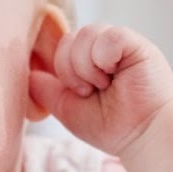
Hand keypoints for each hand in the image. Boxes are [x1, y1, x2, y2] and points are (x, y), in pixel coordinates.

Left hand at [29, 23, 172, 154]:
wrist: (143, 136)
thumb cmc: (112, 126)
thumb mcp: (68, 109)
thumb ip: (47, 90)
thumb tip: (29, 73)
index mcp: (88, 61)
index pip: (60, 48)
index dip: (63, 73)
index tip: (81, 94)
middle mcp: (102, 48)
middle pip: (67, 40)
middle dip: (72, 73)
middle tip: (93, 91)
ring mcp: (118, 43)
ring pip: (84, 35)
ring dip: (88, 68)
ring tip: (105, 85)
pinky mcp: (134, 43)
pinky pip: (106, 36)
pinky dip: (104, 59)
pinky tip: (116, 75)